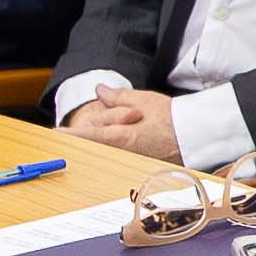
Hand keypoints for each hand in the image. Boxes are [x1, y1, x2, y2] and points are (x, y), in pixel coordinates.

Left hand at [64, 87, 184, 160]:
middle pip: (97, 142)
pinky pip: (123, 153)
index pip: (89, 135)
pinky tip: (140, 133)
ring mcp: (132, 161)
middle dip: (97, 129)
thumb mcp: (145, 100)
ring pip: (110, 148)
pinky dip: (122, 143)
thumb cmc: (175, 119)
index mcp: (122, 137)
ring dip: (111, 136)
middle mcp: (124, 153)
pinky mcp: (140, 164)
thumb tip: (99, 92)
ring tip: (136, 123)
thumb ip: (118, 97)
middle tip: (114, 120)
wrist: (199, 137)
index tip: (56, 135)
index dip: (70, 135)